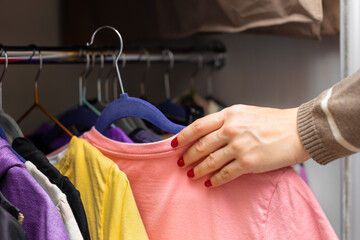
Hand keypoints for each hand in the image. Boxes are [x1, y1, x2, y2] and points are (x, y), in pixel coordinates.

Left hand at [171, 104, 309, 187]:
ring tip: (191, 175)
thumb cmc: (274, 121)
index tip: (174, 144)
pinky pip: (225, 174)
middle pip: (201, 145)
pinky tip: (209, 183)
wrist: (299, 130)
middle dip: (188, 156)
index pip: (198, 126)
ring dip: (198, 170)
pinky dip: (214, 180)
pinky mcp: (248, 162)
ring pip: (210, 161)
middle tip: (181, 163)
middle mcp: (231, 129)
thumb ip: (226, 121)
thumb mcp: (246, 113)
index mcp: (229, 114)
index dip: (183, 136)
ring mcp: (239, 146)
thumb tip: (209, 132)